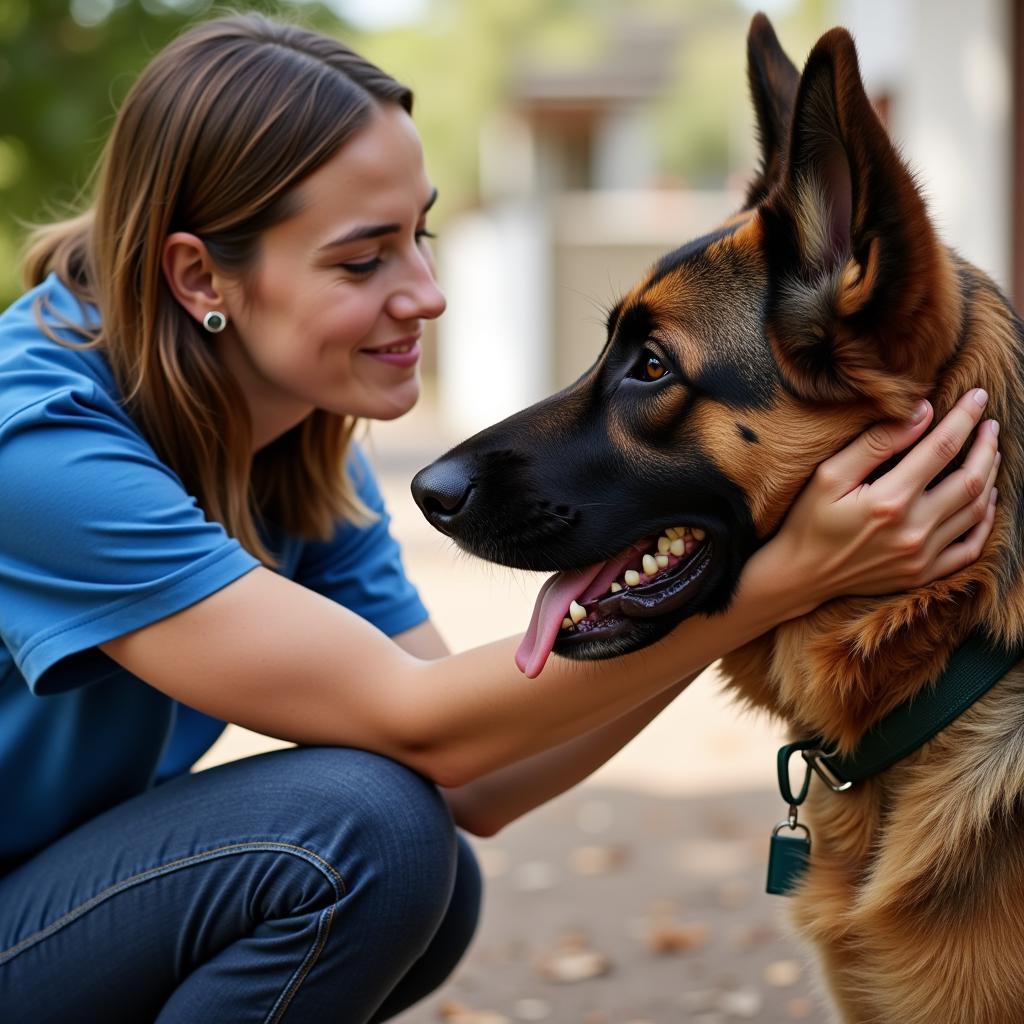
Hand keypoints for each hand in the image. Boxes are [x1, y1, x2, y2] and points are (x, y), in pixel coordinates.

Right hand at [775, 389, 998, 610]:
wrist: (799, 575)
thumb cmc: (809, 520)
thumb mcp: (829, 474)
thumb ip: (876, 443)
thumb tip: (922, 412)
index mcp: (890, 500)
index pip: (942, 447)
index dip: (964, 417)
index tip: (978, 395)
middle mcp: (913, 530)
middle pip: (971, 479)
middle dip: (986, 445)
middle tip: (990, 423)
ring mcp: (922, 556)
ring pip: (976, 510)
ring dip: (990, 477)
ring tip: (990, 453)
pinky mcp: (923, 574)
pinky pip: (970, 548)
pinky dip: (986, 521)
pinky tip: (986, 500)